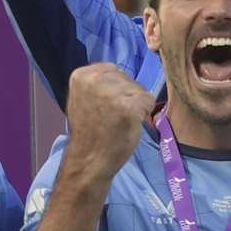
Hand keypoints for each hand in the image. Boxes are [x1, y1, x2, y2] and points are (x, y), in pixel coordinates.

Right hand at [62, 64, 153, 184]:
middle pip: (128, 79)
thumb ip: (98, 83)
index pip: (113, 71)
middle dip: (126, 96)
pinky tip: (129, 124)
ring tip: (118, 121)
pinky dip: (143, 113)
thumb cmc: (90, 130)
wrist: (89, 159)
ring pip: (139, 89)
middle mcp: (95, 79)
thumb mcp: (84, 98)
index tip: (104, 107)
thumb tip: (119, 73)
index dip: (115, 89)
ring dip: (135, 105)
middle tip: (111, 117)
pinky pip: (149, 101)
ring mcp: (112, 92)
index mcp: (82, 75)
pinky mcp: (129, 106)